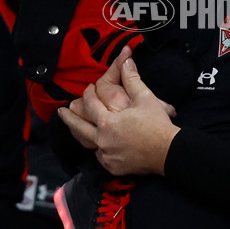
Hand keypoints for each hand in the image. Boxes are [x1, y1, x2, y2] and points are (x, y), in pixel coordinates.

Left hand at [58, 51, 178, 175]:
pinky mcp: (114, 168)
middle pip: (79, 128)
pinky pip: (100, 158)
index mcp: (107, 122)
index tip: (88, 88)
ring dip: (82, 135)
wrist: (169, 152)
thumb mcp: (145, 97)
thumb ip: (132, 79)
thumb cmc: (157, 124)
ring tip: (76, 130)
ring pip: (89, 144)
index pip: (90, 105)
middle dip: (69, 118)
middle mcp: (102, 140)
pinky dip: (98, 150)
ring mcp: (107, 156)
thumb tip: (126, 60)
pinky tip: (97, 147)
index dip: (88, 94)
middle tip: (60, 112)